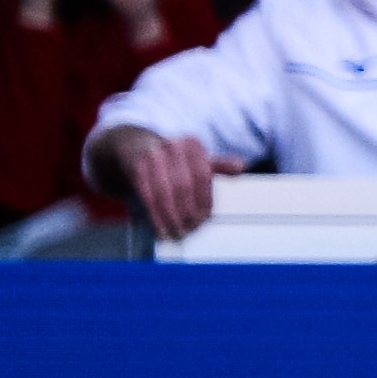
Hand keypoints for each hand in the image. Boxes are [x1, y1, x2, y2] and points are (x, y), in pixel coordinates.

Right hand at [98, 125, 240, 238]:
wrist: (135, 147)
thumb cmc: (173, 158)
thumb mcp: (196, 159)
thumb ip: (219, 165)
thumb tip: (241, 166)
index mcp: (192, 144)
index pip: (203, 176)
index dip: (204, 200)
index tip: (205, 219)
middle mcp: (172, 146)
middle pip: (184, 186)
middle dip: (188, 212)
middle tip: (191, 229)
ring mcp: (152, 155)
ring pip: (165, 193)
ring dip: (171, 217)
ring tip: (177, 232)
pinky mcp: (136, 167)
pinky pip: (147, 196)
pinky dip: (155, 215)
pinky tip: (161, 229)